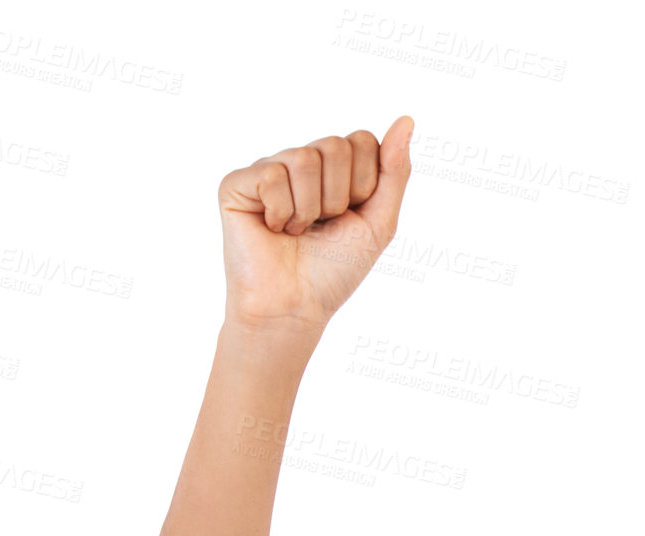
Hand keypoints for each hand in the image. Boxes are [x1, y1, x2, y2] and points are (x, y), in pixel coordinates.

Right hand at [218, 116, 414, 334]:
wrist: (296, 307)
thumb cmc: (334, 272)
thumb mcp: (378, 223)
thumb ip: (395, 172)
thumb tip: (407, 120)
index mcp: (334, 169)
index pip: (362, 141)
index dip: (363, 186)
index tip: (349, 217)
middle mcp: (301, 163)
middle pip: (335, 145)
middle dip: (337, 198)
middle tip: (320, 227)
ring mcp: (268, 169)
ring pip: (305, 158)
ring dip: (309, 209)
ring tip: (296, 232)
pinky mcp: (237, 183)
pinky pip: (271, 175)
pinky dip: (281, 212)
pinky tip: (272, 229)